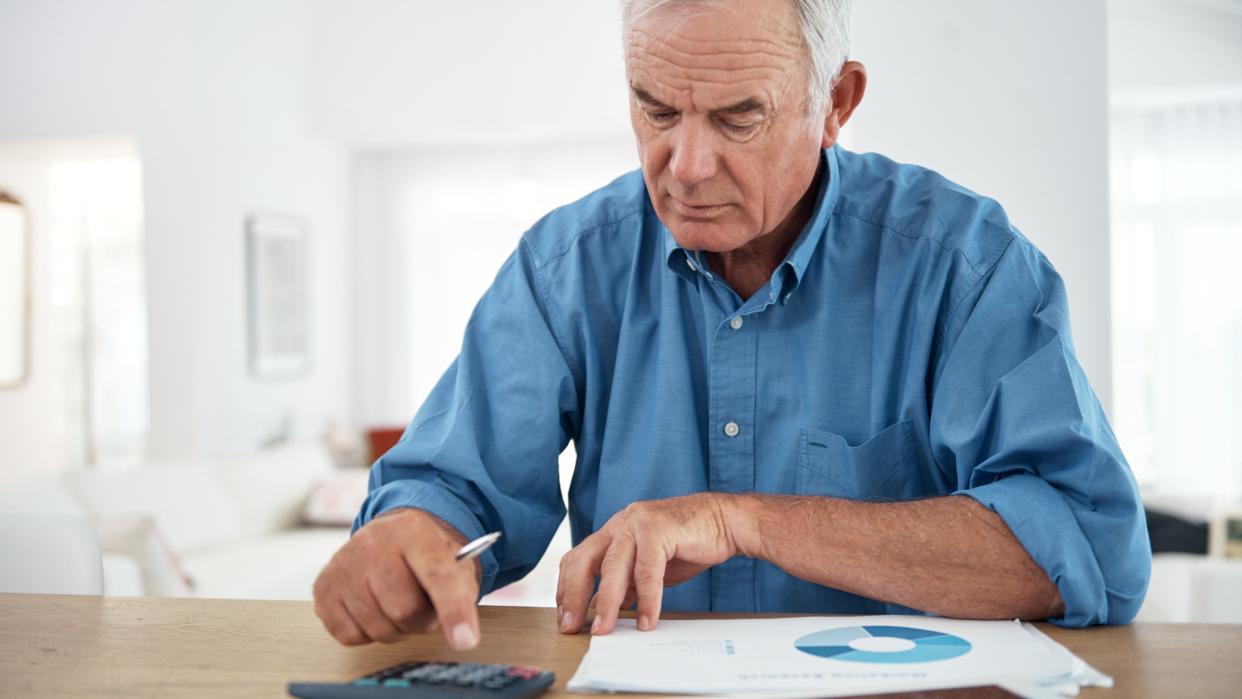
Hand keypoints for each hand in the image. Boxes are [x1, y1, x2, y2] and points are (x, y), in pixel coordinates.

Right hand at [313, 508, 482, 648]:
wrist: (389, 537)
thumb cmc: (425, 556)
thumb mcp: (453, 562)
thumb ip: (461, 595)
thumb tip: (462, 636)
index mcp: (414, 532)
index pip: (438, 575)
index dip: (453, 611)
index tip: (465, 640)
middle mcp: (373, 542)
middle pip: (404, 609)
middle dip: (420, 621)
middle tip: (424, 607)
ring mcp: (343, 564)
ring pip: (377, 627)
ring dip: (395, 629)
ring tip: (399, 605)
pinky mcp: (323, 587)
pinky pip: (350, 635)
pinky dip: (367, 633)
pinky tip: (374, 609)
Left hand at [555, 493, 739, 635]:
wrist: (725, 521)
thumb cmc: (688, 543)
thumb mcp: (649, 565)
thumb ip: (625, 581)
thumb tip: (601, 607)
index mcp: (614, 530)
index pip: (578, 558)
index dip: (567, 588)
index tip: (565, 617)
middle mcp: (620, 523)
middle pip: (584, 560)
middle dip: (573, 596)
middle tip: (572, 626)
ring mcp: (638, 522)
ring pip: (612, 567)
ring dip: (606, 603)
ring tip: (604, 629)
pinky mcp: (659, 528)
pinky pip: (647, 571)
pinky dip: (647, 599)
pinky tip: (647, 620)